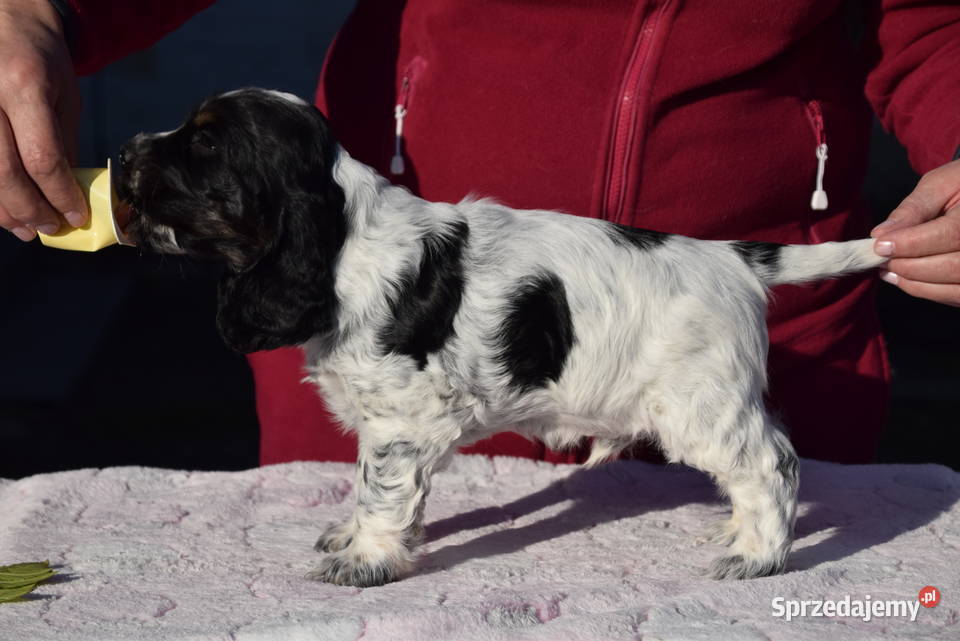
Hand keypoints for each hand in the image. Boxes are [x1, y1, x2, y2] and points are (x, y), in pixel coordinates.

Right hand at [0, 0, 86, 241]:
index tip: (77, 216)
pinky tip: (3, 207)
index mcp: (24, 86)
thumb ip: (65, 145)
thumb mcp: (65, 96)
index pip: (42, 159)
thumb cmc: (38, 57)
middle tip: (50, 229)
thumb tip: (71, 194)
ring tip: (26, 228)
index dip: (61, 195)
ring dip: (3, 209)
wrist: (3, 18)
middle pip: (5, 173)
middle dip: (30, 210)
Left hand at [871, 158, 959, 305]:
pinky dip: (928, 291)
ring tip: (888, 270)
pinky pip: (956, 297)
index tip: (879, 245)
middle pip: (953, 267)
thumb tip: (882, 234)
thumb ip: (914, 209)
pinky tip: (905, 279)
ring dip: (914, 283)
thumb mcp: (941, 184)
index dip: (912, 244)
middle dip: (909, 266)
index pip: (950, 235)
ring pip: (954, 290)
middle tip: (880, 259)